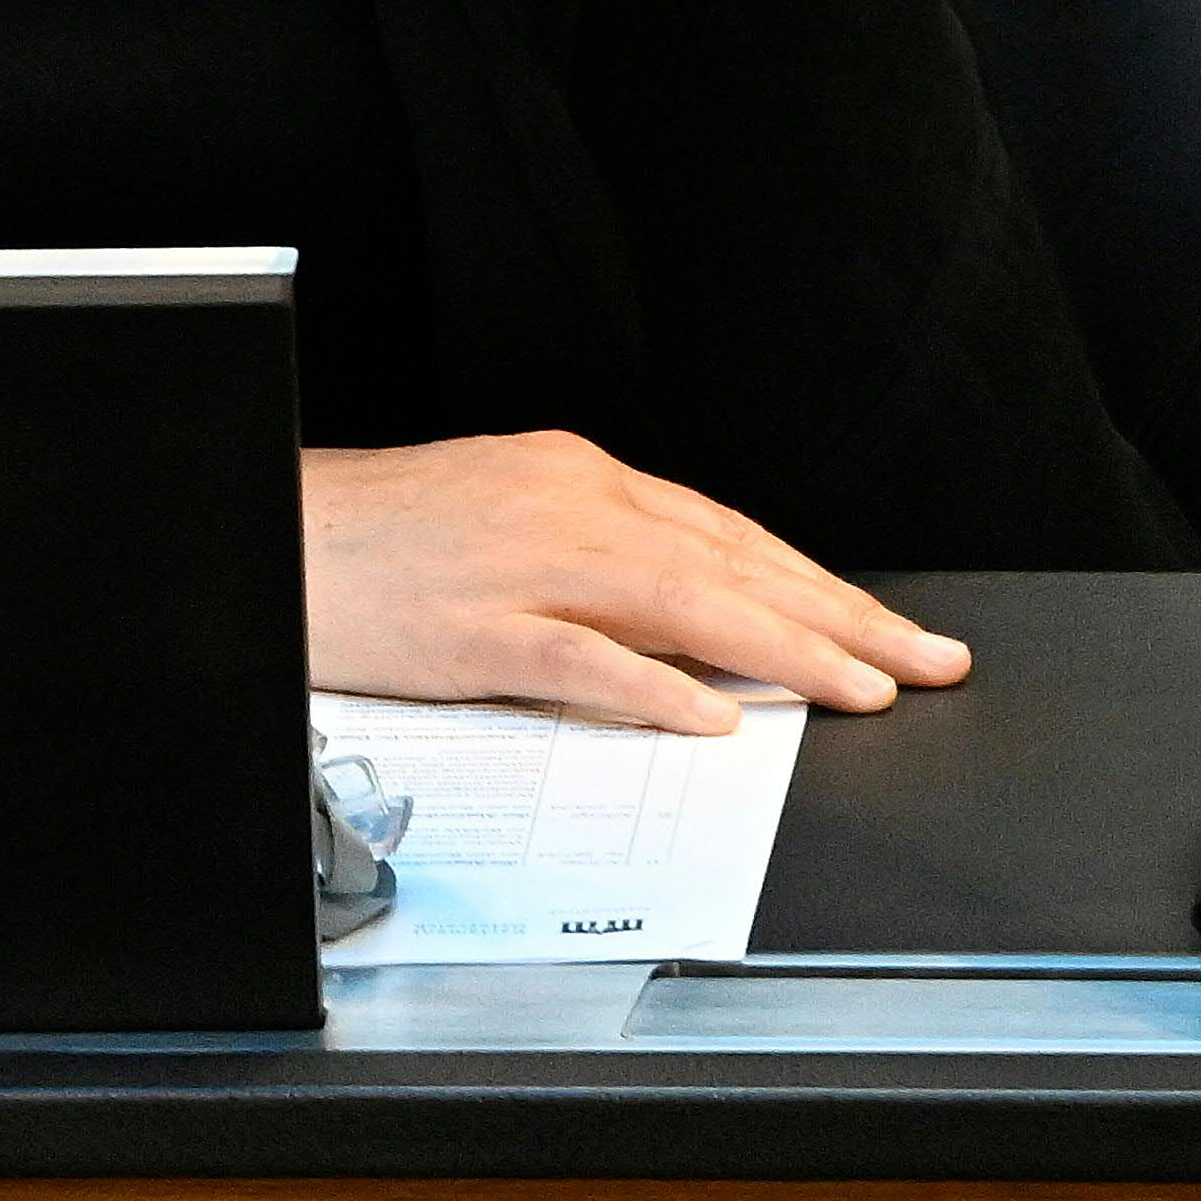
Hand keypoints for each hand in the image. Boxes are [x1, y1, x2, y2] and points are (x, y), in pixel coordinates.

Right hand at [301, 430, 970, 733]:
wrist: (274, 532)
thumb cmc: (383, 542)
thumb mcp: (506, 521)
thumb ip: (596, 562)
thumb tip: (693, 625)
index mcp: (580, 479)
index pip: (729, 535)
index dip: (819, 585)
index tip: (890, 629)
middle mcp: (569, 506)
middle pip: (732, 562)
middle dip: (842, 616)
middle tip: (926, 662)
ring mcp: (525, 564)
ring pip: (684, 601)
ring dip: (785, 647)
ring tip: (861, 689)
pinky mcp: (477, 628)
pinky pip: (583, 661)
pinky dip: (655, 689)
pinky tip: (714, 721)